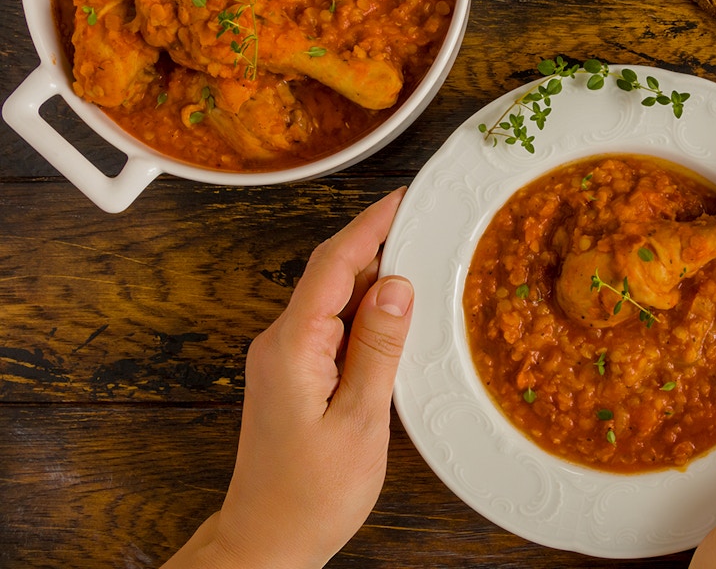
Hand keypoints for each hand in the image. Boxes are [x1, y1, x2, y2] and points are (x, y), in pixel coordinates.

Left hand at [163, 189, 413, 568]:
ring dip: (376, 284)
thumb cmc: (312, 494)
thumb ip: (379, 348)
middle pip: (333, 275)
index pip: (334, 264)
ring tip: (425, 271)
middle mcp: (281, 342)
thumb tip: (398, 285)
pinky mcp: (294, 374)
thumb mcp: (360, 420)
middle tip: (430, 230)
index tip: (405, 198)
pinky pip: (333, 328)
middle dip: (380, 247)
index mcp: (292, 346)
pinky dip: (366, 317)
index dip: (371, 225)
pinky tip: (397, 323)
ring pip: (335, 301)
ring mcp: (284, 358)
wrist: (267, 540)